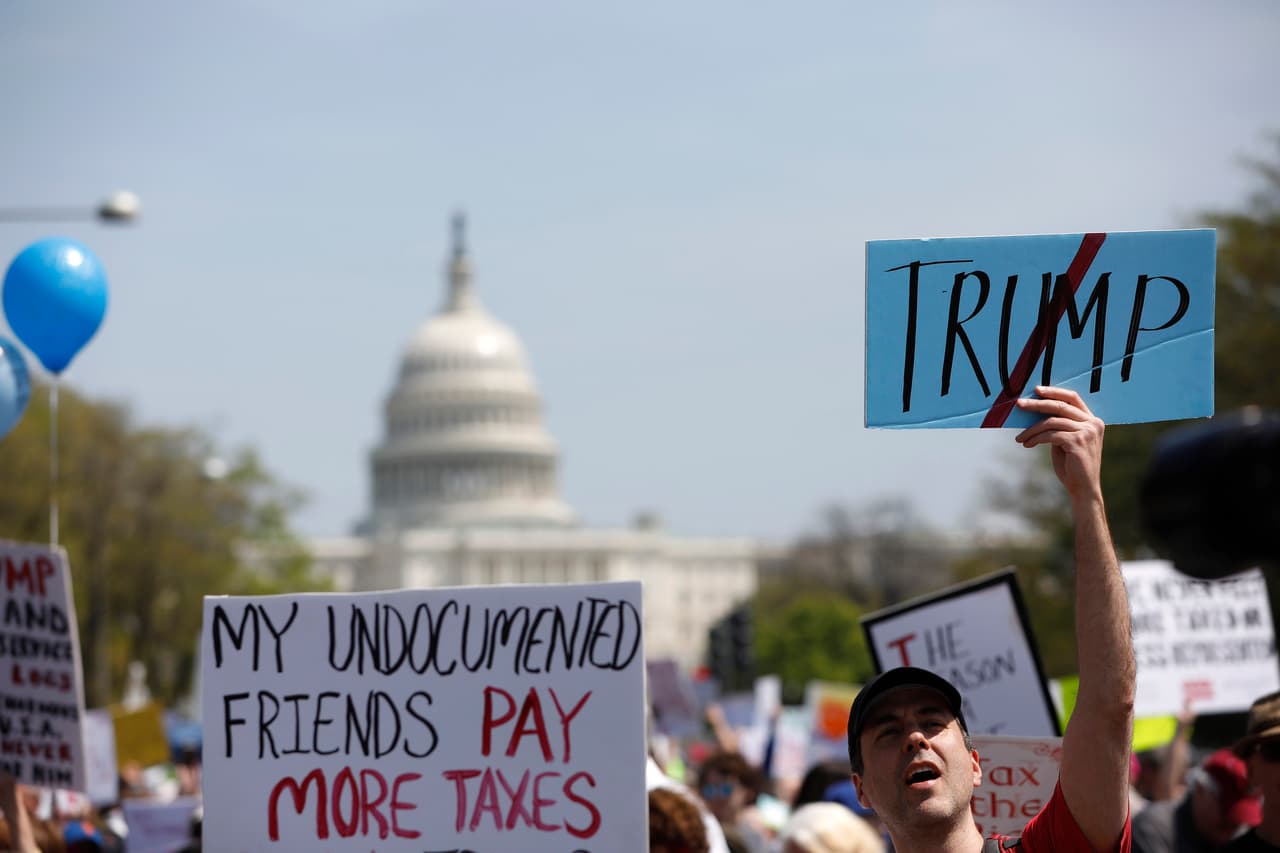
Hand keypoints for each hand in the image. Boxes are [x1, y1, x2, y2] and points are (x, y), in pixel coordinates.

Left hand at [1014, 386, 1104, 503]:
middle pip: (1060, 406)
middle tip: (1019, 404)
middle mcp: (1092, 423)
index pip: (1073, 398)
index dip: (1054, 392)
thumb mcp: (1065, 440)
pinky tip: (1027, 444)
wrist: (1083, 488)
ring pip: (1051, 421)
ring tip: (1020, 438)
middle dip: (1037, 404)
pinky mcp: (1077, 442)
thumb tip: (1035, 411)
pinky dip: (1035, 438)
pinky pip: (1050, 435)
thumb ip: (1058, 425)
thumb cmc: (1072, 465)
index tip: (1036, 390)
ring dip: (1031, 429)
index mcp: (1092, 420)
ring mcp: (1087, 432)